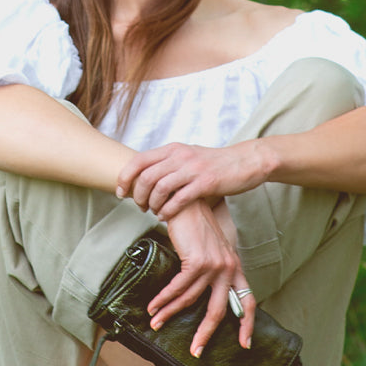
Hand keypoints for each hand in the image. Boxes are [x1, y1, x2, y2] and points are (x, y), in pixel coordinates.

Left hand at [116, 139, 271, 218]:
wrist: (245, 161)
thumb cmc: (216, 163)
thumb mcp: (189, 156)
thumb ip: (169, 163)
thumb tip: (147, 176)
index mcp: (173, 149)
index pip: (139, 160)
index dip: (124, 177)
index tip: (120, 192)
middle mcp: (180, 156)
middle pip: (146, 177)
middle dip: (137, 195)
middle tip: (139, 207)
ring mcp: (193, 169)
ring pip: (160, 188)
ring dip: (152, 205)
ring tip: (153, 212)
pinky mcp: (206, 183)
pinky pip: (179, 199)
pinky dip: (168, 211)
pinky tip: (166, 217)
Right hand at [149, 200, 255, 355]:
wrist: (188, 201)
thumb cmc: (196, 226)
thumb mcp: (211, 251)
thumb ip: (212, 272)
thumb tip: (204, 295)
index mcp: (234, 268)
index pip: (247, 301)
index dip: (247, 324)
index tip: (244, 344)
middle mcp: (228, 268)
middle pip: (219, 309)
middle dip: (206, 333)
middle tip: (196, 351)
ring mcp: (214, 265)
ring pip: (191, 300)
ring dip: (171, 313)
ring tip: (156, 323)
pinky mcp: (198, 261)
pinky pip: (179, 288)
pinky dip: (164, 299)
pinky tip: (154, 307)